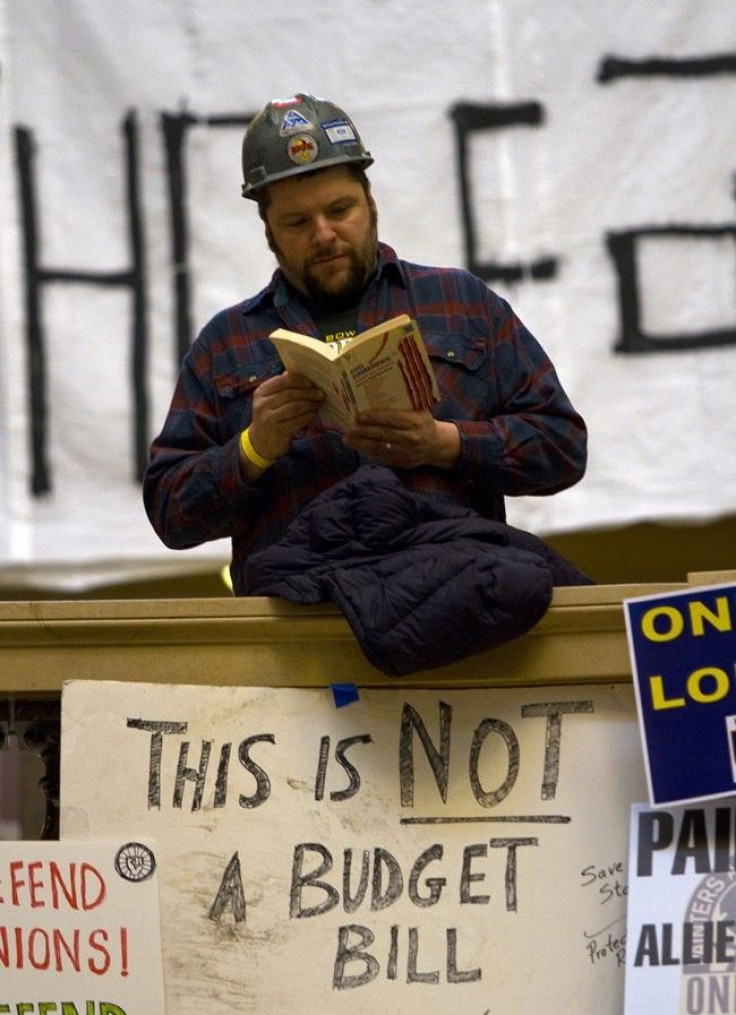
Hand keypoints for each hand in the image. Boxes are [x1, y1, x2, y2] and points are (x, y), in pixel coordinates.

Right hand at [247, 371, 323, 462]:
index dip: (298, 380)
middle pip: (290, 394)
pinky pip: (298, 420)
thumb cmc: (270, 415)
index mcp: (261, 392)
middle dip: (308, 393)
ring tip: (319, 402)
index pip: (281, 381)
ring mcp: (270, 419)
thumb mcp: (270, 399)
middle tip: (320, 393)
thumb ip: (282, 386)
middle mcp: (262, 405)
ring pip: (295, 407)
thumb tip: (301, 373)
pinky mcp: (279, 431)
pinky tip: (314, 413)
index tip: (311, 382)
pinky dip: (309, 415)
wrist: (260, 442)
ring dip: (310, 404)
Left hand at [343, 410, 460, 469]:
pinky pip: (384, 458)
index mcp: (416, 421)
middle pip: (383, 435)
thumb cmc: (422, 422)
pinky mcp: (404, 462)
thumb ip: (403, 404)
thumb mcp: (419, 410)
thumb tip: (376, 397)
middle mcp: (412, 437)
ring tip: (348, 439)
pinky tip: (359, 447)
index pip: (392, 419)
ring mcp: (408, 452)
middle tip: (348, 429)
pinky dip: (370, 453)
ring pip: (381, 448)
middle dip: (363, 432)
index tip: (359, 416)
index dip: (374, 418)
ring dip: (361, 444)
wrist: (436, 444)